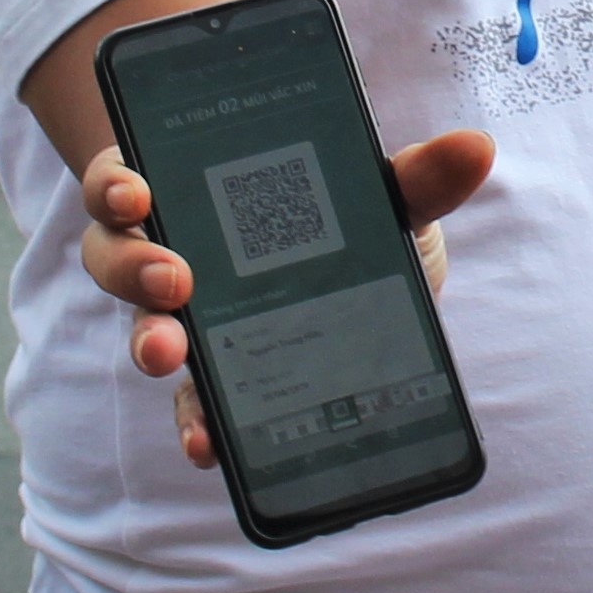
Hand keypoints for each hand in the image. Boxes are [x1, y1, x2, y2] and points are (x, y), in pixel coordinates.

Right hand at [74, 132, 494, 469]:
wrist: (377, 285)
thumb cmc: (359, 222)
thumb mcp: (388, 196)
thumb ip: (420, 176)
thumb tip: (474, 147)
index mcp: (197, 189)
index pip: (131, 175)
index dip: (117, 181)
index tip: (135, 188)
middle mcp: (176, 251)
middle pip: (118, 254)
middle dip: (134, 267)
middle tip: (172, 278)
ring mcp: (191, 319)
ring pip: (145, 327)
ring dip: (150, 343)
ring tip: (170, 356)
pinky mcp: (218, 377)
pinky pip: (192, 401)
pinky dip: (194, 422)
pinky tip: (208, 444)